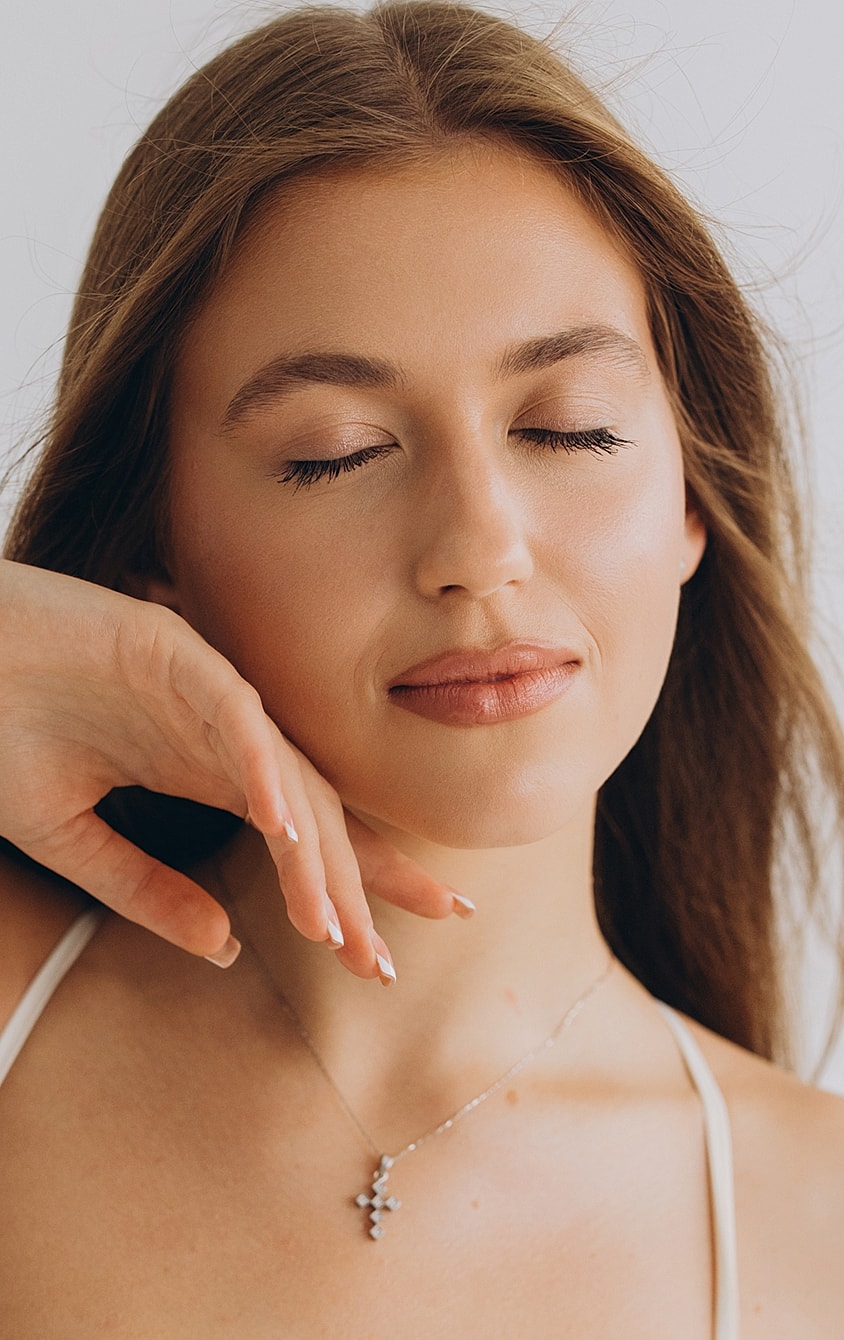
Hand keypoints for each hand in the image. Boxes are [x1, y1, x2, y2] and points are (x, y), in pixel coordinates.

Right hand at [0, 560, 469, 979]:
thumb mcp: (71, 839)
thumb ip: (146, 890)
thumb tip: (229, 949)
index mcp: (206, 772)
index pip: (300, 838)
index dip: (344, 892)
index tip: (379, 962)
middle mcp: (222, 735)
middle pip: (314, 812)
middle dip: (356, 884)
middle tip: (382, 963)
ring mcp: (203, 690)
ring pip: (281, 773)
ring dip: (308, 849)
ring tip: (327, 922)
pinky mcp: (171, 648)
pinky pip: (232, 712)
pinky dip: (257, 764)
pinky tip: (276, 826)